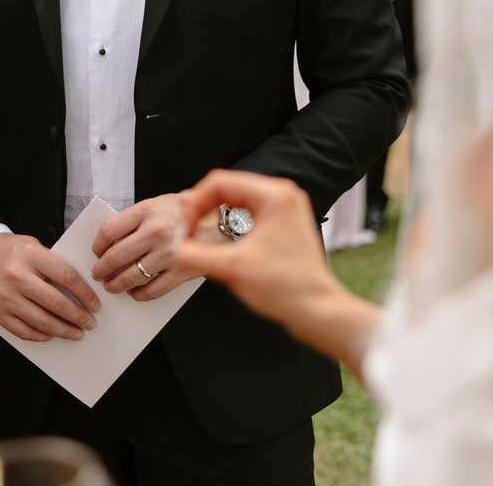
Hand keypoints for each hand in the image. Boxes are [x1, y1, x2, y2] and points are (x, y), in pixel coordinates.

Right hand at [0, 233, 99, 341]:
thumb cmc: (11, 250)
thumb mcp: (34, 246)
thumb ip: (54, 265)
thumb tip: (81, 290)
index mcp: (32, 256)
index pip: (67, 277)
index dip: (85, 294)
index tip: (95, 304)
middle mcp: (17, 277)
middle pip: (56, 303)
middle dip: (78, 317)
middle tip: (90, 323)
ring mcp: (5, 297)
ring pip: (41, 321)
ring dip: (63, 330)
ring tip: (76, 333)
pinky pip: (24, 331)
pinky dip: (42, 336)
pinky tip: (52, 335)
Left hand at [90, 193, 205, 299]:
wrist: (221, 223)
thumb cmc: (190, 212)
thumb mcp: (159, 204)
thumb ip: (136, 219)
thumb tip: (111, 238)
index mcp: (147, 211)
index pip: (109, 230)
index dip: (97, 244)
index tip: (96, 251)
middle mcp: (156, 232)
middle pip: (116, 256)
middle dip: (101, 269)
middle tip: (97, 273)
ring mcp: (168, 253)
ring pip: (131, 276)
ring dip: (116, 284)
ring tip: (112, 286)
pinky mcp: (181, 272)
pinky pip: (152, 290)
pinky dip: (139, 294)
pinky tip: (135, 293)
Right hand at [172, 170, 344, 324]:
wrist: (317, 310)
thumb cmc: (289, 288)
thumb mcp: (232, 269)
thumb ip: (196, 256)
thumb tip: (176, 248)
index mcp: (275, 197)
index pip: (220, 182)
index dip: (195, 203)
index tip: (185, 226)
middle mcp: (283, 197)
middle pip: (228, 187)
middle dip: (203, 208)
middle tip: (187, 229)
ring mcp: (286, 210)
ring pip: (237, 200)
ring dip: (215, 214)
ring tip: (199, 233)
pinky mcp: (284, 225)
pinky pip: (249, 212)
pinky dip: (230, 223)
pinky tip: (220, 239)